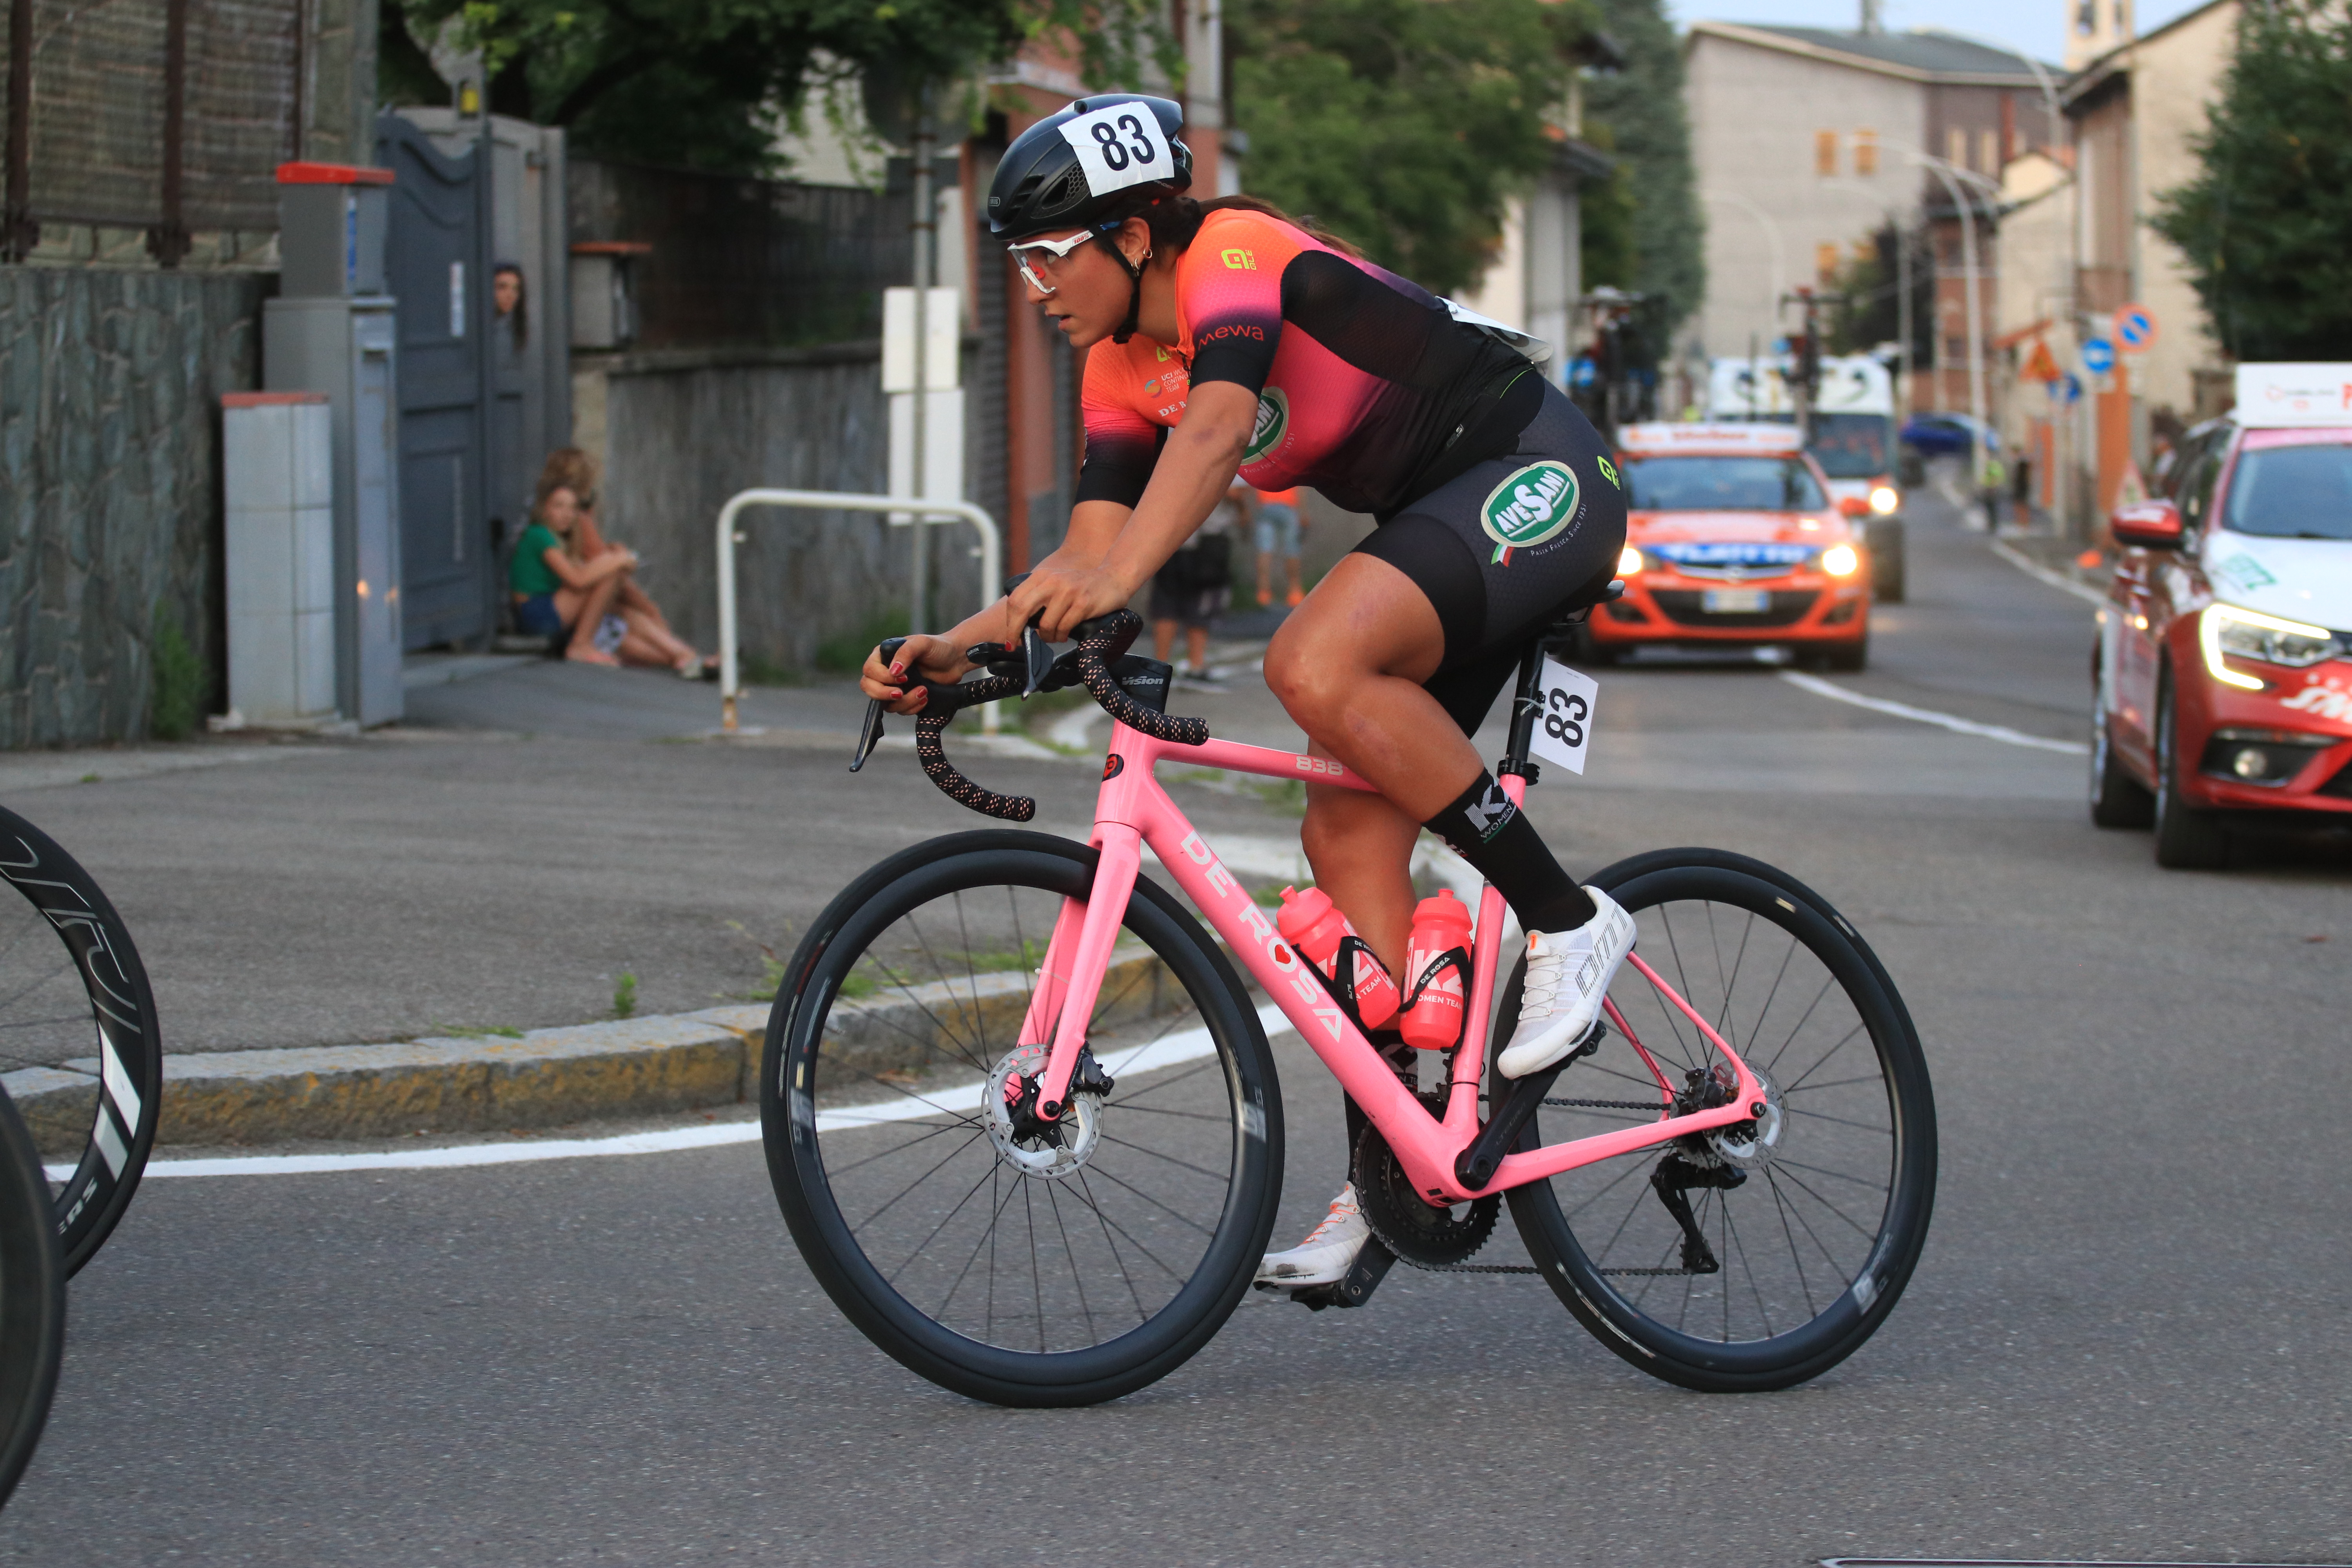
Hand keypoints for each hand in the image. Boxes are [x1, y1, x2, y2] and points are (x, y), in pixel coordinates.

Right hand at [859, 634, 968, 713]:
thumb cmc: (938, 647)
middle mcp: (885, 672)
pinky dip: (912, 708)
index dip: (881, 677)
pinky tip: (925, 698)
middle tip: (900, 693)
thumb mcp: (922, 643)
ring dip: (904, 702)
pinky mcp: (906, 698)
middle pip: (869, 688)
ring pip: (885, 703)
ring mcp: (895, 687)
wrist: (955, 660)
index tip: (902, 677)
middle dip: (883, 694)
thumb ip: (906, 653)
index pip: (869, 670)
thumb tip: (893, 671)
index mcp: (884, 656)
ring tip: (923, 691)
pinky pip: (901, 710)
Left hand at [1008, 560, 1131, 642]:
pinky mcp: (1083, 603)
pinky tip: (1065, 634)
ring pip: (1045, 624)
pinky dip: (1062, 635)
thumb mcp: (1056, 583)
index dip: (1010, 622)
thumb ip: (1038, 597)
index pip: (1015, 600)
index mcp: (1042, 576)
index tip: (1012, 637)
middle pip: (1022, 609)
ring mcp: (1068, 592)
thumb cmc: (1082, 586)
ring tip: (1055, 636)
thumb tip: (1019, 625)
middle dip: (1016, 631)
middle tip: (1018, 645)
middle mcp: (1052, 581)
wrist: (1114, 578)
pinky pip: (1064, 627)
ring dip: (1047, 637)